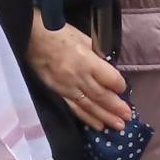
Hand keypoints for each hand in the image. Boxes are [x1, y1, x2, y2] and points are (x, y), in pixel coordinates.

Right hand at [29, 11, 129, 131]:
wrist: (31, 38)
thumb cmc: (59, 34)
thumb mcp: (83, 38)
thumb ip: (97, 54)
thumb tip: (109, 68)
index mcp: (87, 61)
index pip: (109, 78)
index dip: (119, 85)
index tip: (124, 89)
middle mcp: (79, 77)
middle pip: (101, 96)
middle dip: (116, 107)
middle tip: (128, 117)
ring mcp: (67, 88)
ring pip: (89, 106)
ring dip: (105, 117)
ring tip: (119, 126)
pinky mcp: (58, 94)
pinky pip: (75, 109)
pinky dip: (88, 119)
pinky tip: (98, 126)